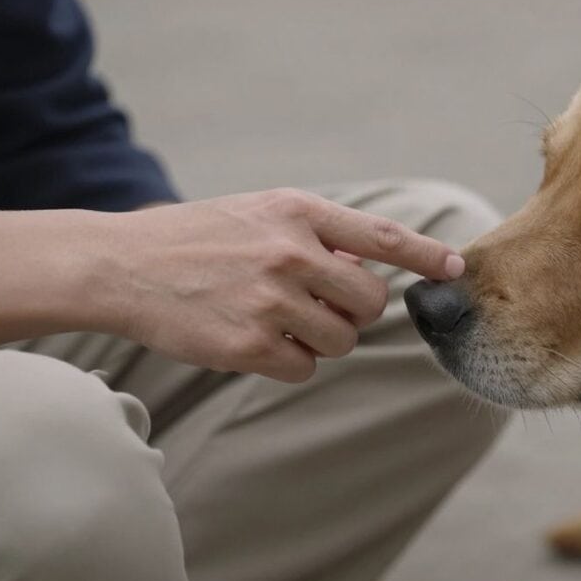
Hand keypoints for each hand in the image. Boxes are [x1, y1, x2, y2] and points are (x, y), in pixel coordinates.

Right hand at [107, 189, 464, 380]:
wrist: (123, 266)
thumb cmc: (198, 238)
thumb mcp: (259, 212)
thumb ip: (316, 234)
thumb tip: (370, 268)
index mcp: (297, 213)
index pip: (382, 237)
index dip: (427, 256)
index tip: (457, 269)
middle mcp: (289, 252)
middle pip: (370, 302)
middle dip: (354, 311)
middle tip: (318, 305)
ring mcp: (269, 300)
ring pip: (342, 340)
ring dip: (320, 338)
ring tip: (275, 318)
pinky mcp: (248, 345)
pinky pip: (304, 367)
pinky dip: (288, 362)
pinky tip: (252, 339)